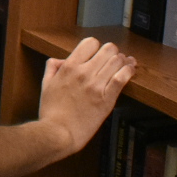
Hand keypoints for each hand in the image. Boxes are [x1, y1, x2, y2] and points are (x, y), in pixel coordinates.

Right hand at [37, 37, 137, 155]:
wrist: (58, 133)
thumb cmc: (51, 112)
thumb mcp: (46, 85)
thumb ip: (52, 68)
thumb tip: (59, 60)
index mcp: (69, 67)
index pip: (90, 43)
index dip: (96, 46)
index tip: (98, 53)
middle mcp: (84, 73)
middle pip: (108, 49)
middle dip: (112, 52)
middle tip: (114, 58)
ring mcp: (96, 86)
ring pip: (117, 61)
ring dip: (123, 61)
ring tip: (126, 63)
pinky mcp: (107, 99)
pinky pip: (122, 78)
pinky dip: (129, 71)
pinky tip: (130, 70)